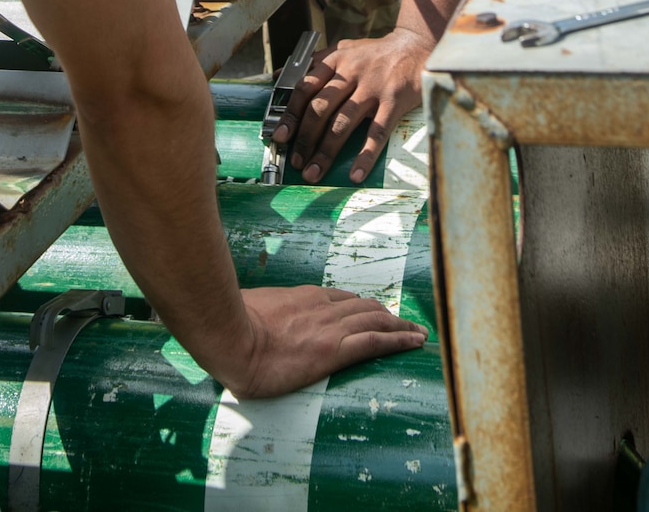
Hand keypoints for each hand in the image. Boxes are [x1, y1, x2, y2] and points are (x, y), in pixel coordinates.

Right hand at [216, 285, 425, 397]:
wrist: (231, 338)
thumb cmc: (232, 326)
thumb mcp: (253, 309)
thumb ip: (264, 312)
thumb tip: (255, 318)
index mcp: (305, 297)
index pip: (343, 300)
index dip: (362, 306)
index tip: (373, 312)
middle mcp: (324, 308)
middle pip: (366, 307)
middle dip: (388, 314)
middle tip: (405, 323)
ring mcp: (331, 327)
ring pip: (377, 321)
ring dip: (401, 326)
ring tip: (417, 333)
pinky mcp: (335, 349)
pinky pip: (376, 342)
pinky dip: (399, 340)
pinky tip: (414, 342)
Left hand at [275, 26, 429, 183]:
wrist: (416, 46)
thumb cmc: (375, 53)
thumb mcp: (343, 48)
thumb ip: (313, 61)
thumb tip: (278, 75)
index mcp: (336, 61)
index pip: (305, 88)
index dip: (290, 114)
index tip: (280, 135)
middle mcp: (351, 73)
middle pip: (320, 109)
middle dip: (304, 139)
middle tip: (296, 161)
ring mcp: (373, 87)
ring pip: (343, 123)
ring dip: (326, 151)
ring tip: (314, 172)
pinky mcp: (394, 101)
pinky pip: (377, 132)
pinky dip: (365, 155)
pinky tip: (355, 174)